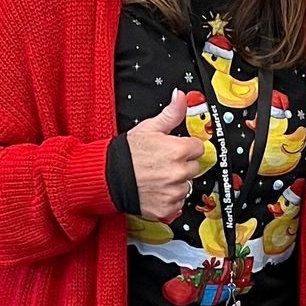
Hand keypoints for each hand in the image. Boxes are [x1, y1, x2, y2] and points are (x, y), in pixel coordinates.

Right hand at [125, 90, 203, 218]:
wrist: (107, 177)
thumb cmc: (126, 154)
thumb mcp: (148, 128)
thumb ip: (171, 113)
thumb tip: (181, 97)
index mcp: (177, 150)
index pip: (199, 147)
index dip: (187, 147)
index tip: (177, 149)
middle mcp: (178, 172)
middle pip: (194, 167)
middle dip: (182, 164)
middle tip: (164, 163)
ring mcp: (173, 191)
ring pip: (187, 186)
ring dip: (176, 182)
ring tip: (158, 176)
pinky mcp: (167, 208)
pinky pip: (178, 202)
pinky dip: (169, 198)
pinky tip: (156, 189)